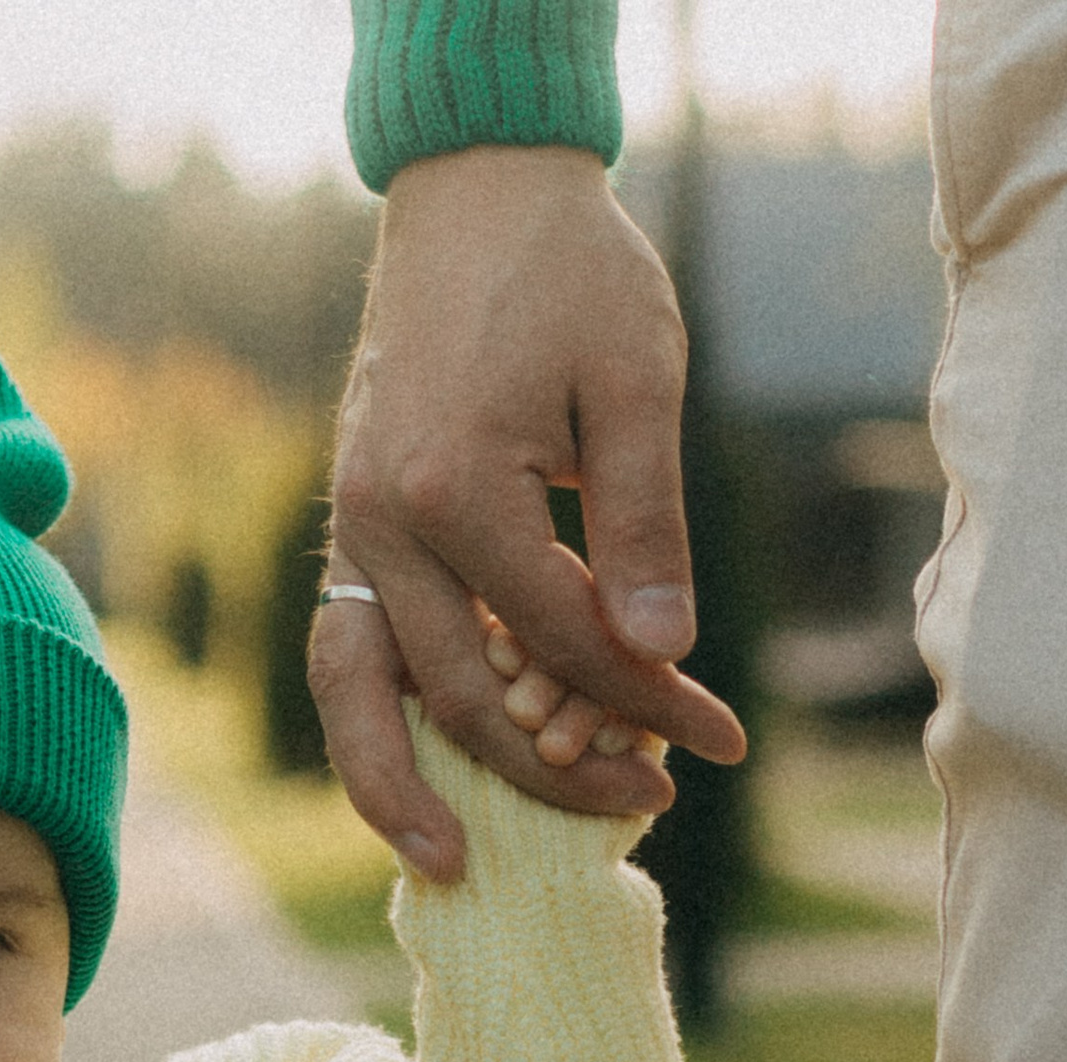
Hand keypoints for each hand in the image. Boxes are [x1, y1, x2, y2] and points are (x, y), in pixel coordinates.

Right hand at [316, 145, 746, 879]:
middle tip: (643, 809)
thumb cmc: (569, 270)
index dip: (644, 701)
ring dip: (401, 792)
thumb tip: (664, 658)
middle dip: (550, 770)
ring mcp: (350, 529)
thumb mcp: (636, 376)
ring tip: (453, 865)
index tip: (717, 737)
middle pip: (458, 696)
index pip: (560, 638)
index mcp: (454, 487)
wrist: (472, 190)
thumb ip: (646, 520)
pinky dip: (381, 729)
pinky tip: (429, 781)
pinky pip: (350, 656)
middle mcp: (381, 524)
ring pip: (359, 698)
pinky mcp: (349, 528)